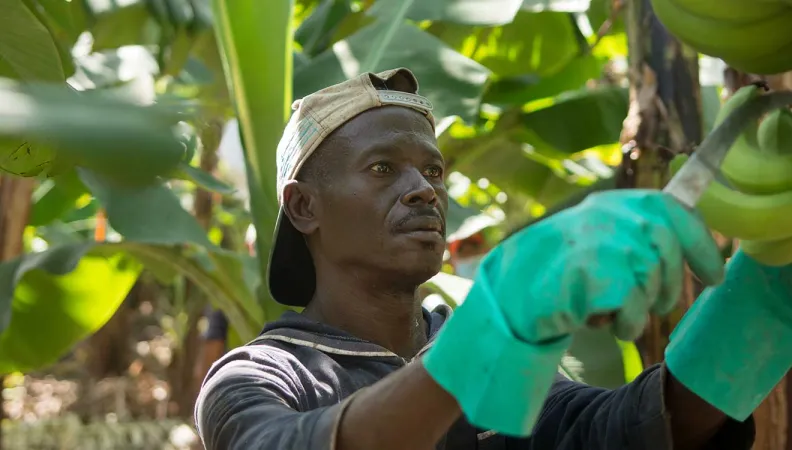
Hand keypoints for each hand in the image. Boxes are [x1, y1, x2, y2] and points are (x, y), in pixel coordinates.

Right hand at [478, 189, 724, 341]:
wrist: (506, 294)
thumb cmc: (548, 271)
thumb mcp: (589, 237)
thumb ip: (628, 230)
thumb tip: (682, 236)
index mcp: (608, 203)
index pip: (671, 209)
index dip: (699, 242)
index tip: (714, 273)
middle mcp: (609, 216)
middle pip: (670, 249)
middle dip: (672, 285)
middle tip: (660, 306)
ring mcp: (606, 244)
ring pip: (656, 283)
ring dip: (640, 308)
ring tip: (607, 309)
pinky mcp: (601, 277)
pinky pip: (637, 309)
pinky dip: (624, 324)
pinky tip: (597, 321)